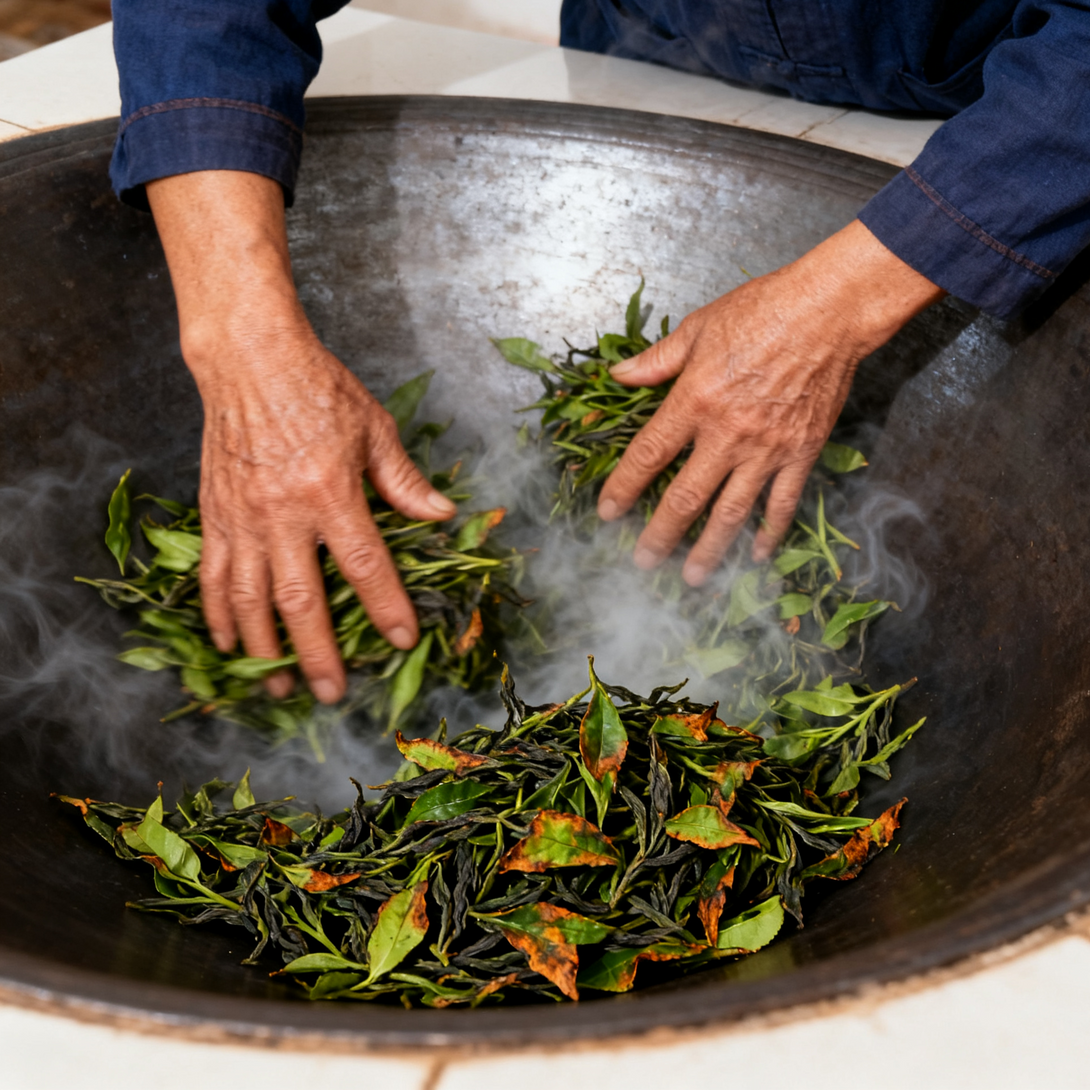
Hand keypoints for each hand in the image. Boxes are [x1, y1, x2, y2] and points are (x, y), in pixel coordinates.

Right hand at [147, 171, 454, 703]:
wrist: (248, 359)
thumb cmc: (317, 388)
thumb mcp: (374, 428)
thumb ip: (404, 480)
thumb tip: (442, 517)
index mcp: (330, 492)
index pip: (365, 566)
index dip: (386, 608)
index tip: (402, 641)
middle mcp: (283, 513)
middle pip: (301, 600)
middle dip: (318, 653)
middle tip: (332, 692)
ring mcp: (243, 518)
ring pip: (249, 600)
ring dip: (264, 650)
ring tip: (279, 687)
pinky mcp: (215, 514)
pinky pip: (213, 576)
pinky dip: (217, 615)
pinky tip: (227, 645)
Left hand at [596, 220, 944, 584]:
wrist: (829, 310)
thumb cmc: (763, 311)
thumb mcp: (698, 327)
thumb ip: (656, 361)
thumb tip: (617, 376)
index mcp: (694, 400)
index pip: (648, 455)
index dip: (623, 488)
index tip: (607, 513)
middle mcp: (727, 433)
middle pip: (685, 498)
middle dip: (660, 536)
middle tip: (642, 562)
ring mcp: (766, 448)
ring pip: (731, 512)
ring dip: (709, 549)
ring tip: (692, 578)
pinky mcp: (801, 452)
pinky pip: (782, 502)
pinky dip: (769, 532)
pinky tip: (755, 555)